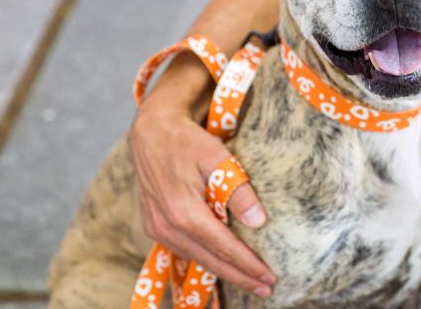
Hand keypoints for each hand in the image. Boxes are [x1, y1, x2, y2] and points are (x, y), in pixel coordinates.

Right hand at [129, 76, 276, 297]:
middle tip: (266, 289)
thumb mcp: (218, 158)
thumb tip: (259, 222)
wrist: (151, 131)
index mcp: (184, 211)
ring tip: (249, 281)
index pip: (223, 247)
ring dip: (223, 271)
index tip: (270, 277)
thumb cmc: (188, 141)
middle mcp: (167, 225)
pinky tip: (221, 264)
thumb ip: (239, 192)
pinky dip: (204, 259)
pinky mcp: (152, 225)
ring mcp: (156, 227)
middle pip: (210, 260)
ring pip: (195, 258)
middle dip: (240, 277)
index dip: (248, 265)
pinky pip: (182, 249)